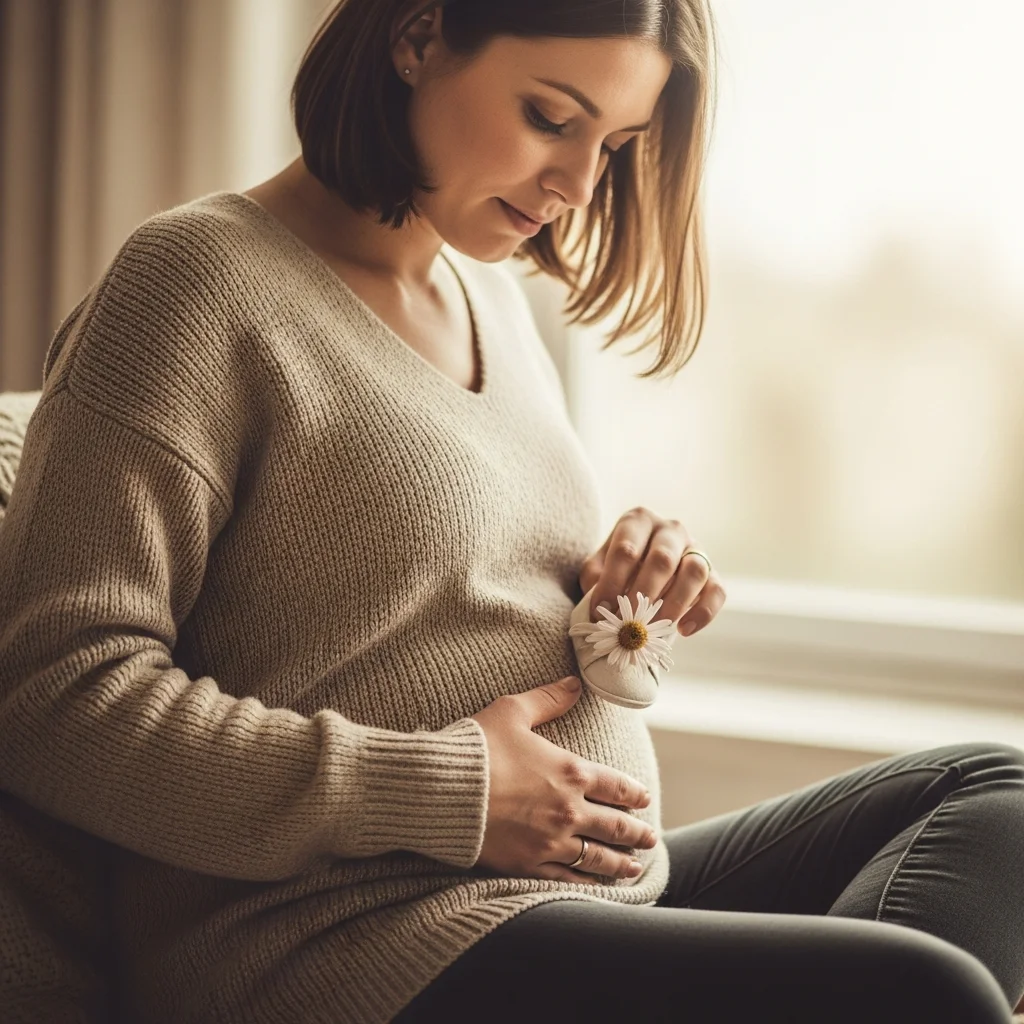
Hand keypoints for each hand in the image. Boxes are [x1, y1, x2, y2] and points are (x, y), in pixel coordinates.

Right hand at [471, 676, 657, 883]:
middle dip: (636, 832)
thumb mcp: (512, 711)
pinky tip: (594, 885)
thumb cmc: (477, 746)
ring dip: (620, 863)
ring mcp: (550, 841)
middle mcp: (568, 809)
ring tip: (633, 867)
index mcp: (570, 771)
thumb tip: (575, 682)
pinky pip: (567, 880)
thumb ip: (548, 698)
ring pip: (596, 857)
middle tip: (650, 837)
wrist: (441, 789)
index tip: (644, 799)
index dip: (633, 793)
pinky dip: (585, 883)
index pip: (615, 786)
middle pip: (614, 826)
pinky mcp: (528, 865)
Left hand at [581, 506, 726, 636]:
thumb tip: (600, 604)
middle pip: (663, 559)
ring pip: (694, 571)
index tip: (601, 611)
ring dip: (674, 603)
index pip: (626, 549)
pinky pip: (717, 591)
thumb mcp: (598, 567)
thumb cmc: (615, 567)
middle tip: (629, 622)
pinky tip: (683, 630)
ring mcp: (695, 548)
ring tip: (655, 628)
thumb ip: (595, 579)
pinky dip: (703, 613)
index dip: (612, 582)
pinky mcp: (713, 572)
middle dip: (644, 594)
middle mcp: (669, 529)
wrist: (641, 570)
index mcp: (638, 521)